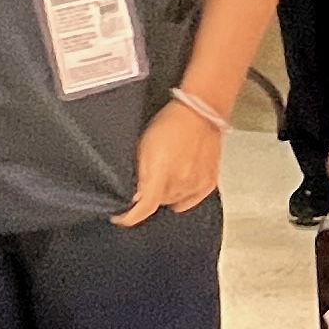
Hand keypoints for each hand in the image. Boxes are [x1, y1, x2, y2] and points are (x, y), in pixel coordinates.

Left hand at [116, 96, 221, 222]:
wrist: (200, 111)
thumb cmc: (170, 122)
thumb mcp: (143, 145)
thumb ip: (139, 173)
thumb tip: (134, 195)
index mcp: (161, 174)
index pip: (143, 209)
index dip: (128, 217)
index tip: (120, 217)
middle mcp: (180, 183)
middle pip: (158, 204)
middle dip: (149, 195)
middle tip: (148, 179)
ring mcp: (196, 184)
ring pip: (174, 201)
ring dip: (166, 193)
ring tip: (166, 173)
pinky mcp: (208, 182)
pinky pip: (192, 200)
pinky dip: (183, 196)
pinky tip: (179, 183)